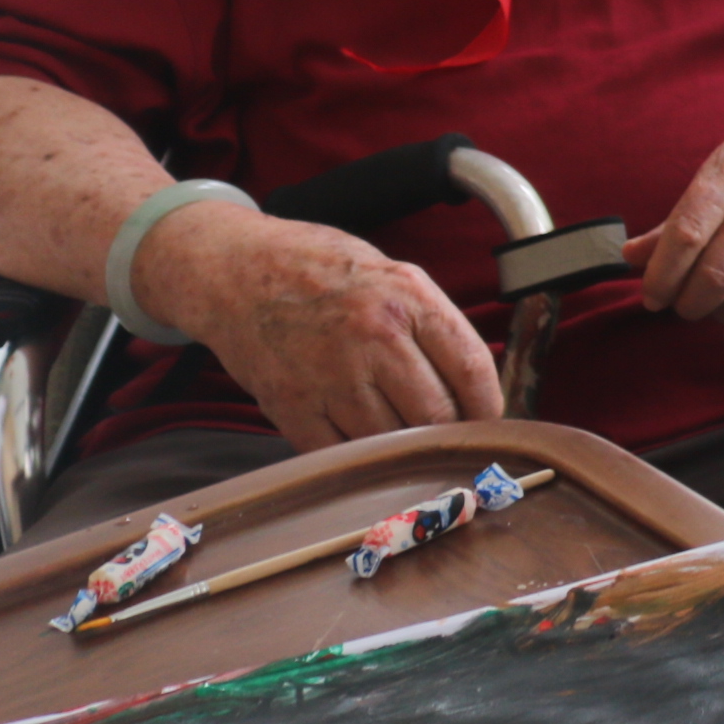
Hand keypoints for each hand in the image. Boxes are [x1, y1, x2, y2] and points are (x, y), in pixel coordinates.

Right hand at [143, 203, 504, 450]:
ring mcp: (331, 376)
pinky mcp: (293, 407)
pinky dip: (357, 456)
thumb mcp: (390, 273)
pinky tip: (360, 439)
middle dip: (447, 430)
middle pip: (436, 414)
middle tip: (446, 434)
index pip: (472, 367)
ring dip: (403, 446)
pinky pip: (342, 453)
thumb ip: (431, 322)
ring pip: (392, 440)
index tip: (488, 419)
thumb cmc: (317, 268)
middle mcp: (374, 337)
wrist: (234, 271)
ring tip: (402, 434)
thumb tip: (473, 379)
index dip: (488, 405)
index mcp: (408, 298)